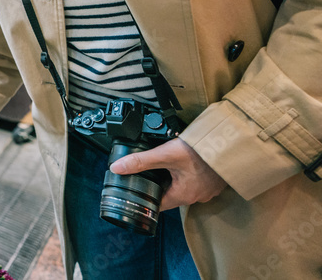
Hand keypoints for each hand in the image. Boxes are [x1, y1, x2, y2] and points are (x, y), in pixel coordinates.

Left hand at [110, 138, 225, 209]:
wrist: (231, 144)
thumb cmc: (200, 152)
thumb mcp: (165, 155)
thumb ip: (140, 161)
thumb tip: (117, 168)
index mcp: (182, 195)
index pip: (158, 205)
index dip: (146, 199)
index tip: (135, 193)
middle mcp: (196, 196)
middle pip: (170, 195)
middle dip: (159, 185)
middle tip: (146, 175)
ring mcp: (207, 189)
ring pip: (183, 187)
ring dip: (173, 178)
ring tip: (163, 166)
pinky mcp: (214, 180)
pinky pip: (196, 180)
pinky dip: (187, 173)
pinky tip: (184, 162)